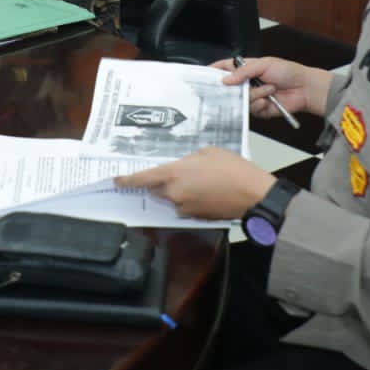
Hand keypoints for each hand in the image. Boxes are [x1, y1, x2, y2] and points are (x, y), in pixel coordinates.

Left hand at [114, 148, 274, 220]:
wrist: (252, 194)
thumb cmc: (232, 168)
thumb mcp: (207, 152)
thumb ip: (187, 159)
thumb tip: (181, 167)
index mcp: (174, 175)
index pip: (143, 179)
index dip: (128, 180)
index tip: (116, 180)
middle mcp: (174, 194)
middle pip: (156, 189)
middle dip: (160, 182)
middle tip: (175, 171)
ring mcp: (184, 208)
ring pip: (171, 198)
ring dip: (177, 189)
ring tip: (198, 178)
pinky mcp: (196, 217)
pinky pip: (185, 205)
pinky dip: (189, 198)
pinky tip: (206, 189)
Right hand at [213, 55, 317, 120]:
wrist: (305, 89)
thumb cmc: (288, 71)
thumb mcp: (264, 64)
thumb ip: (243, 72)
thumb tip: (225, 80)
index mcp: (247, 68)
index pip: (226, 68)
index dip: (215, 71)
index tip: (204, 75)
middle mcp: (248, 83)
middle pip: (230, 88)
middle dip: (234, 89)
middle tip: (240, 89)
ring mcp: (254, 97)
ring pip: (242, 101)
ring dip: (256, 96)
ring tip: (269, 90)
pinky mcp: (260, 110)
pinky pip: (252, 111)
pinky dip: (261, 105)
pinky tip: (270, 100)